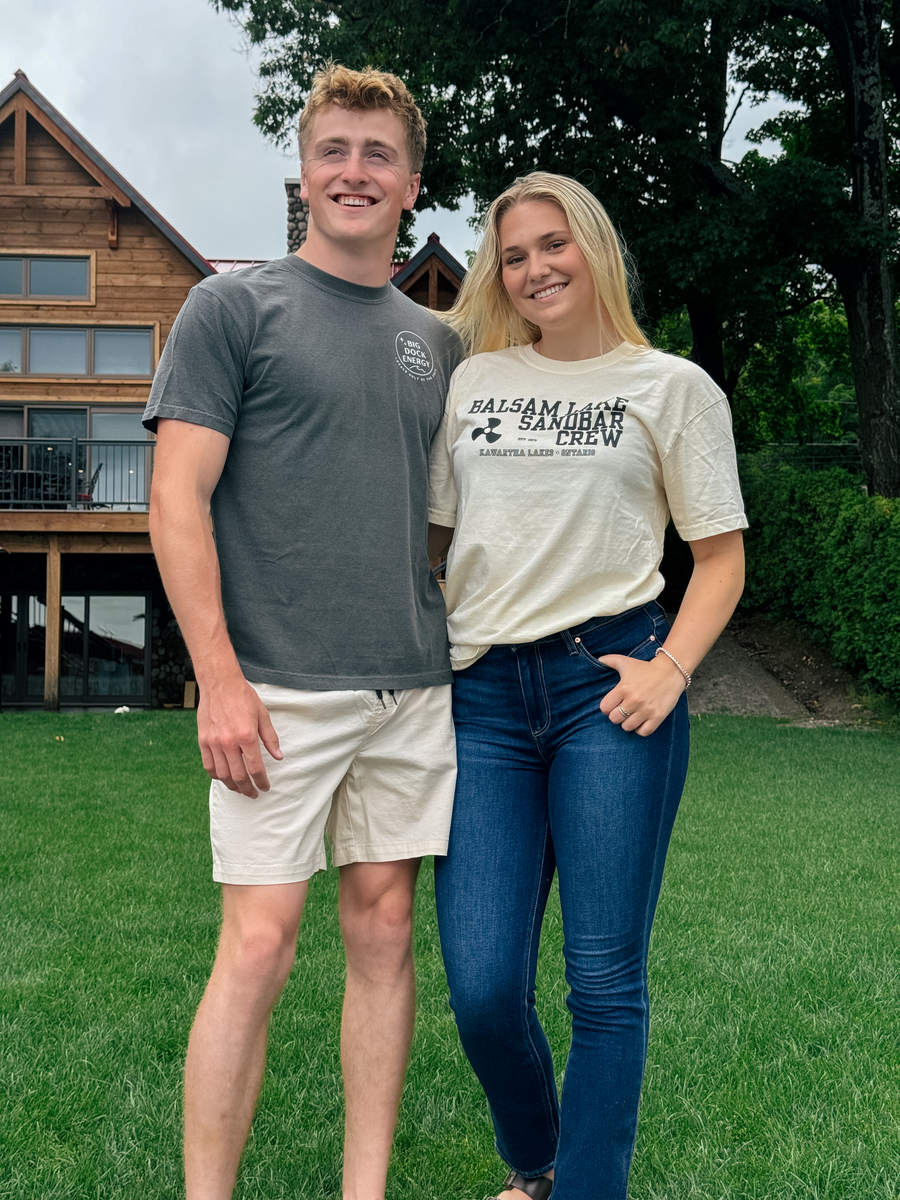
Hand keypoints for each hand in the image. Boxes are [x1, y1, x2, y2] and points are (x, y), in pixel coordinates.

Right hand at [197, 675, 282, 797]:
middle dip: (248, 789)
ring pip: (222, 774)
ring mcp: (214, 742)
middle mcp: (229, 742)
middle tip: (253, 793)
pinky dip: (216, 776)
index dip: (261, 781)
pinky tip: (224, 777)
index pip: (255, 768)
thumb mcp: (263, 715)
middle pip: (238, 776)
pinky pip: (209, 765)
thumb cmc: (243, 697)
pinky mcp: (203, 740)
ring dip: (232, 786)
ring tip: (240, 788)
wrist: (220, 684)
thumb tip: (278, 757)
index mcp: (247, 736)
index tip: (265, 787)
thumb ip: (270, 738)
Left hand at [598, 653, 685, 736]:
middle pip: (614, 719)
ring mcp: (646, 710)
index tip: (612, 705)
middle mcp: (634, 700)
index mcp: (623, 688)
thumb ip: (609, 660)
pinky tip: (642, 722)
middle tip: (623, 710)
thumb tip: (598, 660)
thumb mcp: (626, 662)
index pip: (605, 708)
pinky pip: (643, 732)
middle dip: (616, 715)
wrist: (671, 671)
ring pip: (627, 727)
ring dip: (628, 723)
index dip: (607, 708)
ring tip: (632, 716)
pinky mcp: (658, 716)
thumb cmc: (645, 668)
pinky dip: (641, 729)